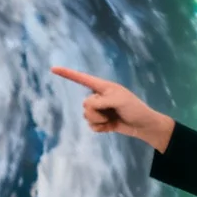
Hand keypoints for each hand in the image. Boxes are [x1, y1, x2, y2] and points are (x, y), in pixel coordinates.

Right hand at [51, 66, 176, 151]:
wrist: (143, 125)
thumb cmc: (134, 108)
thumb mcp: (119, 100)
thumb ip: (101, 101)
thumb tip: (88, 106)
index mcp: (102, 86)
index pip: (81, 79)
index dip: (67, 74)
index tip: (53, 69)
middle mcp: (98, 97)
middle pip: (84, 104)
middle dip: (96, 111)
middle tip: (111, 111)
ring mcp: (99, 110)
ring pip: (87, 116)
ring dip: (99, 121)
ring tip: (112, 119)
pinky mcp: (101, 122)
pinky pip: (91, 126)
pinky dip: (100, 128)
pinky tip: (111, 126)